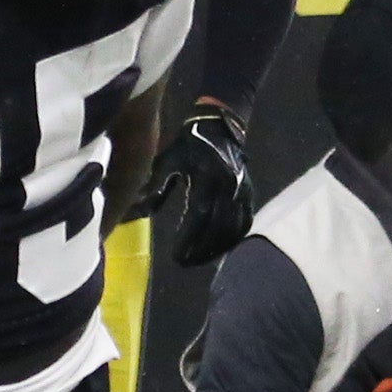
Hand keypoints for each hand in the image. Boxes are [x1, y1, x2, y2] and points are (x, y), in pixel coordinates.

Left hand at [147, 105, 254, 265]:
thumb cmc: (189, 144)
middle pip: (216, 229)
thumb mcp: (168, 160)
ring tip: (198, 260)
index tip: (175, 256)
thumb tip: (142, 211)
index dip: (188, 239)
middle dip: (200, 250)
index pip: (198, 217)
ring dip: (215, 249)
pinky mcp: (250, 194)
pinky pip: (244, 223)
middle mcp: (228, 188)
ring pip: (232, 230)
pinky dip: (232, 239)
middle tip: (183, 263)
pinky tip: (219, 249)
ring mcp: (242, 192)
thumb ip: (156, 186)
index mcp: (207, 179)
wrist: (221, 127)